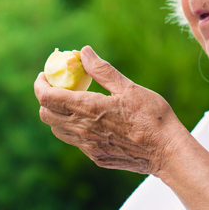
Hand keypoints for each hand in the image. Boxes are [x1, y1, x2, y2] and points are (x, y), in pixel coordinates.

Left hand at [34, 46, 183, 174]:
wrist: (167, 152)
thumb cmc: (151, 116)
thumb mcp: (127, 87)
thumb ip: (101, 70)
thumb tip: (83, 52)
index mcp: (87, 109)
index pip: (47, 98)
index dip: (40, 85)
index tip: (45, 75)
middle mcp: (82, 130)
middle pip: (46, 115)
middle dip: (45, 99)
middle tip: (57, 87)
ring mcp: (88, 147)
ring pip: (58, 130)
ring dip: (58, 115)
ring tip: (73, 102)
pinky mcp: (96, 157)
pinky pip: (76, 142)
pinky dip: (75, 128)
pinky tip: (92, 120)